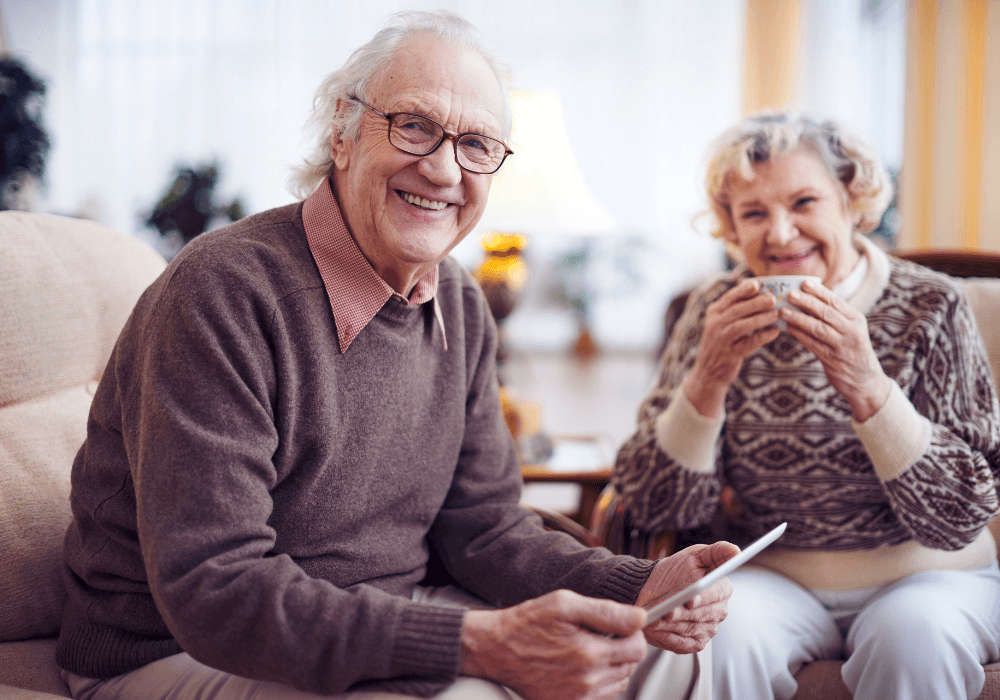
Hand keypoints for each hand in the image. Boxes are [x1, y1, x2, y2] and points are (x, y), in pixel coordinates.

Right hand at [459, 590, 647, 699]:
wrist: (497, 649)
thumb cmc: (528, 623)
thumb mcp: (565, 604)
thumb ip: (606, 611)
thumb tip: (640, 617)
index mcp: (589, 654)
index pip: (637, 649)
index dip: (633, 632)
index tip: (621, 625)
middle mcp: (587, 681)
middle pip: (630, 666)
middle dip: (622, 647)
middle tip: (600, 634)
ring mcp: (578, 698)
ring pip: (618, 682)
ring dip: (613, 665)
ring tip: (590, 648)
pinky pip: (601, 696)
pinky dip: (599, 681)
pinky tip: (582, 665)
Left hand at [635, 541, 737, 652]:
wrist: (650, 588)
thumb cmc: (673, 571)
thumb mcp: (694, 556)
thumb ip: (717, 552)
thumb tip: (736, 551)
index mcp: (722, 589)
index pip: (717, 594)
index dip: (703, 598)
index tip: (690, 599)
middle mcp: (719, 611)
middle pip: (702, 615)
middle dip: (683, 613)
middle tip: (667, 612)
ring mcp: (708, 629)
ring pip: (690, 629)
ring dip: (672, 625)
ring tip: (656, 618)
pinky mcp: (695, 643)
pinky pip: (683, 644)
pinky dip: (668, 636)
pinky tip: (656, 628)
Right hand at [685, 278, 779, 417]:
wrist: (707, 372)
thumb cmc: (721, 343)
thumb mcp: (721, 323)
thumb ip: (735, 309)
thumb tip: (761, 292)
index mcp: (714, 313)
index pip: (730, 297)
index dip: (744, 290)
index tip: (759, 284)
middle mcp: (715, 324)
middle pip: (737, 309)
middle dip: (756, 302)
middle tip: (773, 299)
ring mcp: (721, 340)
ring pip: (742, 325)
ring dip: (760, 318)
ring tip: (776, 314)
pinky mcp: (730, 354)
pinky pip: (748, 343)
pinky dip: (763, 336)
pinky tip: (775, 332)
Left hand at [782, 279, 891, 421]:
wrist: (864, 380)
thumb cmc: (852, 349)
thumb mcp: (850, 330)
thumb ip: (834, 316)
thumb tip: (809, 299)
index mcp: (856, 319)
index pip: (836, 301)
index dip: (819, 292)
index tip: (804, 282)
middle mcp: (852, 331)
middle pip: (827, 313)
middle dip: (807, 302)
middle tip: (790, 293)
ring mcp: (842, 346)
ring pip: (818, 328)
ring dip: (799, 318)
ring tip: (783, 311)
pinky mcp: (832, 359)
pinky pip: (813, 344)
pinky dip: (800, 335)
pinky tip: (788, 328)